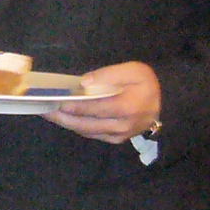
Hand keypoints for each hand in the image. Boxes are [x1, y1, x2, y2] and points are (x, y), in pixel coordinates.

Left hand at [42, 62, 162, 144]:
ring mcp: (119, 135)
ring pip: (87, 131)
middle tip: (44, 111)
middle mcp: (122, 125)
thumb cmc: (147, 83)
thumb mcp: (134, 70)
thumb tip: (85, 82)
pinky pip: (92, 134)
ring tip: (49, 114)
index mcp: (127, 107)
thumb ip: (110, 74)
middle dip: (62, 118)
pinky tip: (65, 119)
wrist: (166, 102)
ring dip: (66, 124)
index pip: (94, 108)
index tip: (55, 101)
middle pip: (85, 124)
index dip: (73, 106)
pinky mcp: (116, 139)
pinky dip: (77, 127)